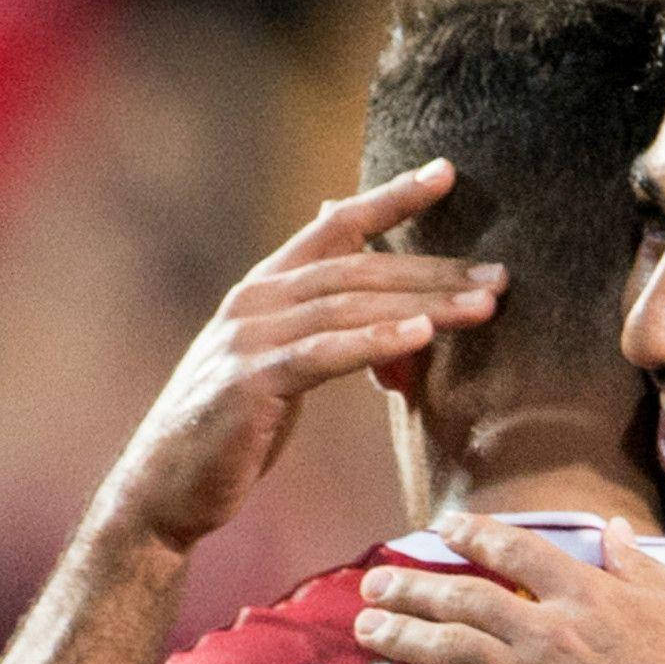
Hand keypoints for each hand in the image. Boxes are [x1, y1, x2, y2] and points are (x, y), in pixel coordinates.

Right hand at [103, 160, 506, 550]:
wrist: (164, 492)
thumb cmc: (235, 431)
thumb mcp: (286, 366)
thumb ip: (330, 329)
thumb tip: (396, 310)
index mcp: (266, 287)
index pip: (336, 226)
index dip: (390, 196)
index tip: (445, 172)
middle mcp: (255, 300)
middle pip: (360, 268)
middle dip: (434, 269)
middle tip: (500, 275)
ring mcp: (248, 338)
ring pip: (350, 306)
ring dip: (423, 304)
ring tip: (483, 306)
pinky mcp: (249, 382)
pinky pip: (323, 354)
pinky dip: (375, 341)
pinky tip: (421, 335)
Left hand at [354, 514, 664, 663]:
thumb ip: (641, 567)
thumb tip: (614, 529)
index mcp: (588, 595)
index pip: (517, 552)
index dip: (476, 534)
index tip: (445, 526)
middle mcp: (548, 630)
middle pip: (465, 597)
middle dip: (414, 585)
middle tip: (375, 581)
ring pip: (448, 648)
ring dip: (400, 634)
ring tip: (365, 626)